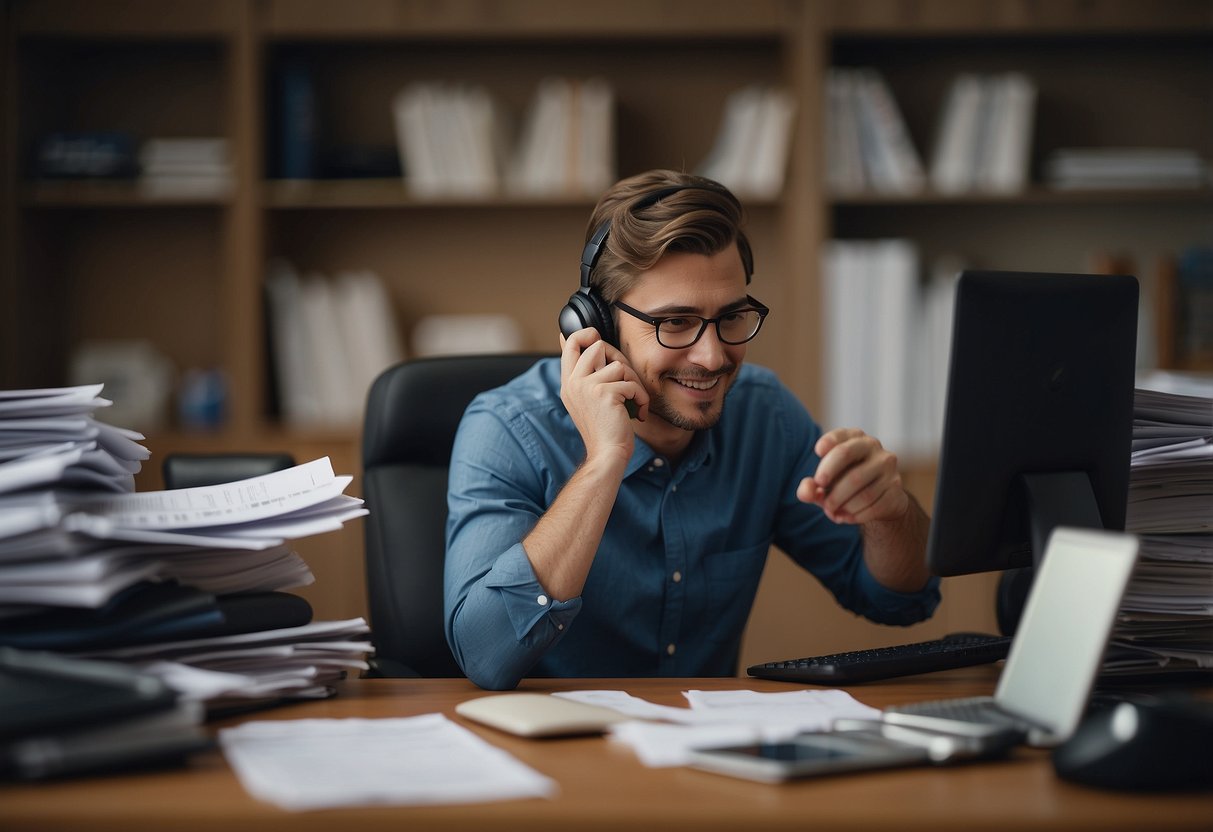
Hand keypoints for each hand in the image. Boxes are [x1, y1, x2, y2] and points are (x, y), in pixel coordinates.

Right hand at [559, 328, 649, 464]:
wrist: (607, 454)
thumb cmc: (604, 429)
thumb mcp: (588, 400)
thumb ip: (588, 374)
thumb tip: (592, 345)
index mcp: (568, 382)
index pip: (571, 342)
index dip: (586, 333)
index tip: (598, 339)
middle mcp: (573, 382)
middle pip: (598, 346)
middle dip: (619, 360)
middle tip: (627, 381)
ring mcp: (586, 386)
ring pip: (619, 365)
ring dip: (633, 383)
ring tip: (632, 401)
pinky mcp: (604, 393)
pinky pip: (631, 383)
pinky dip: (641, 398)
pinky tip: (638, 413)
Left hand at [797, 427, 909, 524]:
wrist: (879, 499)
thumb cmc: (843, 484)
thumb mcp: (824, 484)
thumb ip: (810, 487)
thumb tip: (805, 493)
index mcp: (854, 438)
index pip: (839, 435)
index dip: (827, 442)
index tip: (817, 452)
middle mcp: (873, 447)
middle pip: (846, 454)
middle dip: (828, 476)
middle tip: (820, 496)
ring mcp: (888, 467)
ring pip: (860, 486)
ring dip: (842, 504)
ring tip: (831, 511)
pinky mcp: (896, 488)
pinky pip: (874, 505)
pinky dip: (855, 515)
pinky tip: (845, 518)